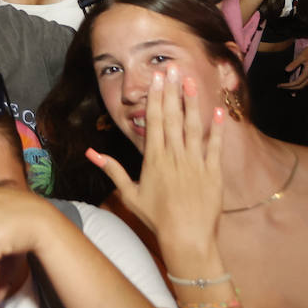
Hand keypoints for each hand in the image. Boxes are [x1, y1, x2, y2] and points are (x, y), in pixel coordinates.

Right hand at [87, 65, 223, 249]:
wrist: (186, 239)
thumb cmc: (156, 218)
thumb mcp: (129, 194)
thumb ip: (112, 170)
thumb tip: (90, 154)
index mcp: (154, 159)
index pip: (154, 121)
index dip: (156, 98)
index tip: (156, 79)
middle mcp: (174, 156)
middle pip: (173, 117)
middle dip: (172, 91)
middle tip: (171, 68)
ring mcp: (195, 163)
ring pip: (193, 126)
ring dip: (192, 102)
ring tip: (191, 80)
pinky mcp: (213, 172)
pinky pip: (215, 146)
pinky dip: (217, 128)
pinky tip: (218, 109)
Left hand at [281, 42, 307, 90]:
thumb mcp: (301, 56)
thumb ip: (294, 64)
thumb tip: (286, 70)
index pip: (297, 83)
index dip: (288, 85)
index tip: (280, 85)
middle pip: (300, 87)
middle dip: (290, 88)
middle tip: (281, 87)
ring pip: (304, 86)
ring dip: (295, 88)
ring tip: (287, 88)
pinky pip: (306, 83)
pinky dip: (300, 85)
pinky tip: (295, 86)